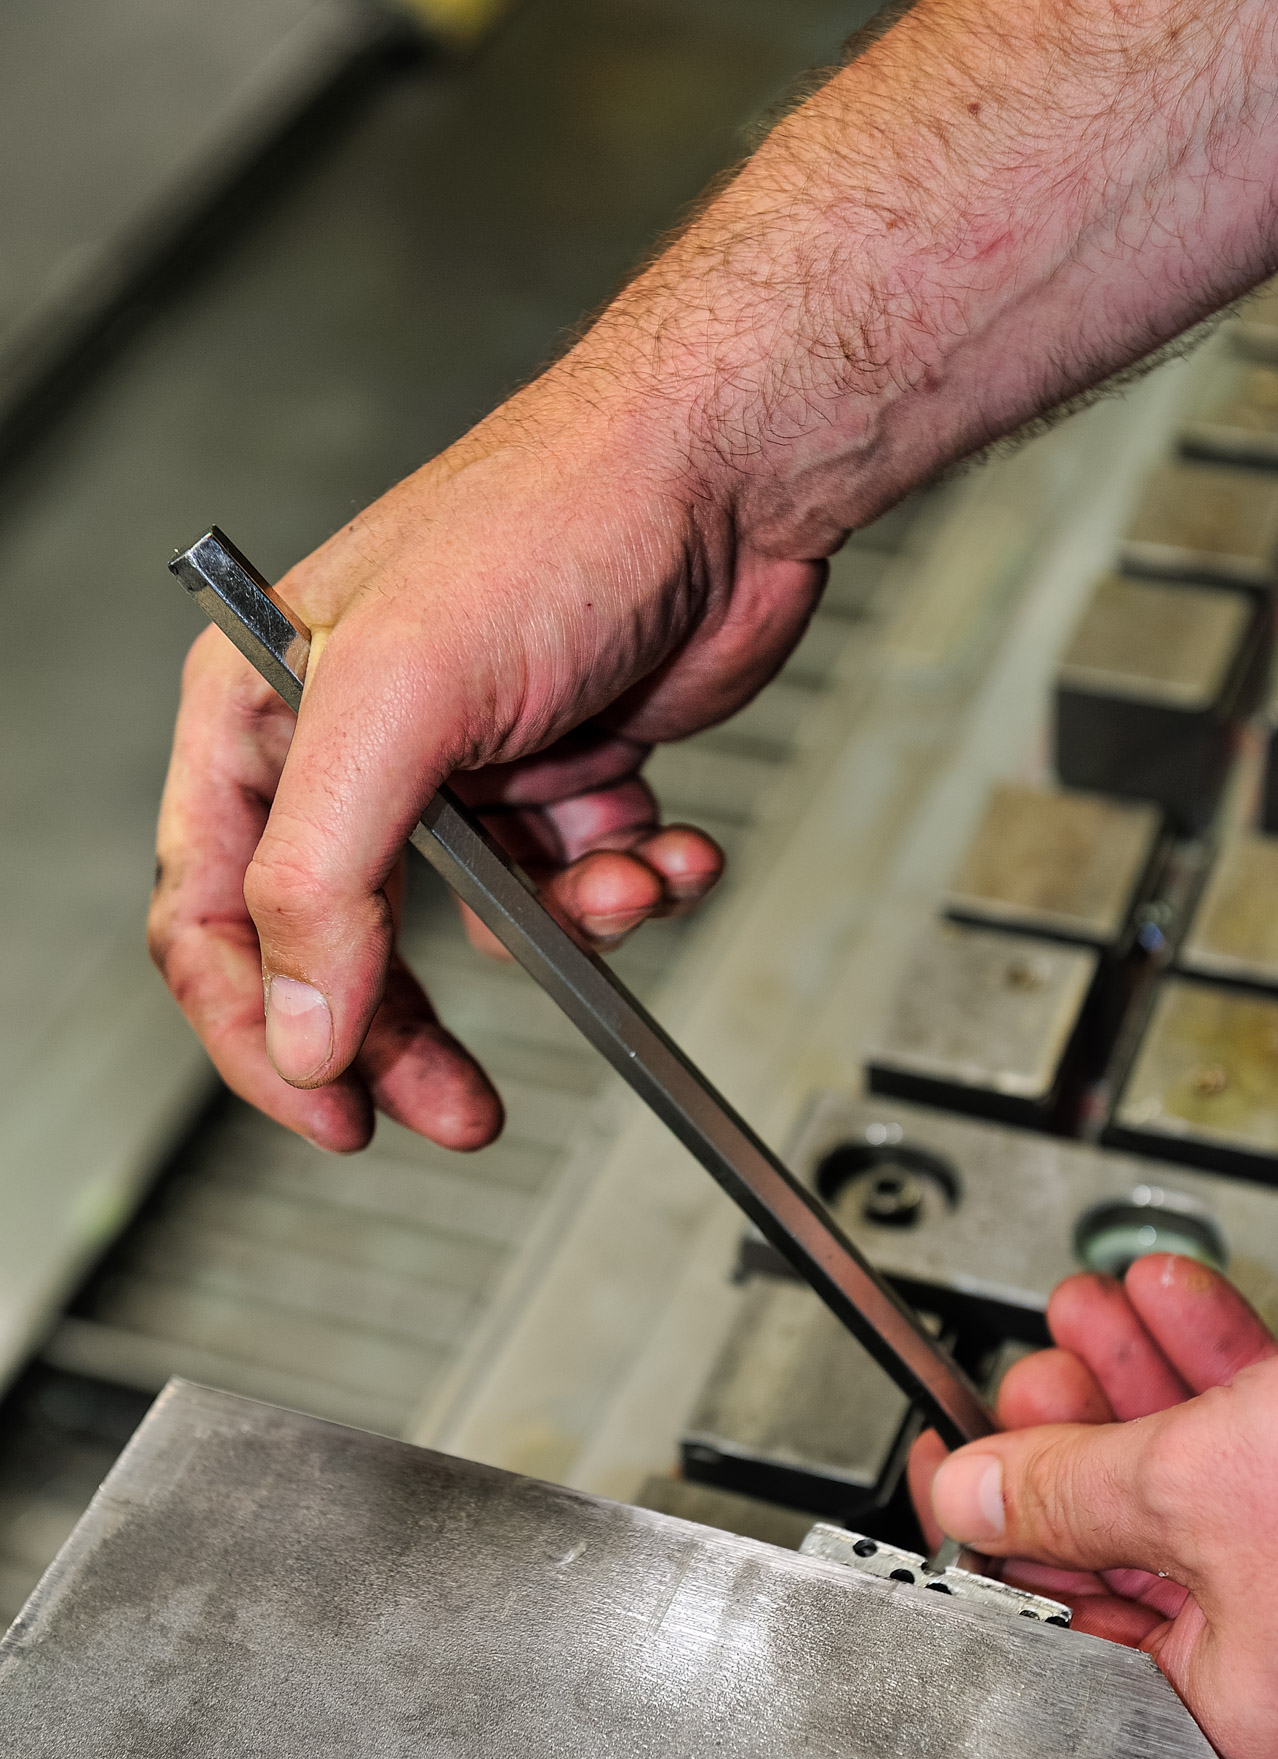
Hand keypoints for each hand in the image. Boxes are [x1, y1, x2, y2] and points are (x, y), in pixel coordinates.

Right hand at [149, 372, 823, 1151]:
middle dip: (412, 1033)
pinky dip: (626, 883)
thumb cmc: (558, 516)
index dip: (258, 1033)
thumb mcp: (400, 701)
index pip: (210, 915)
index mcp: (262, 716)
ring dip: (563, 925)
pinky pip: (573, 886)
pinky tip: (663, 842)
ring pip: (483, 926)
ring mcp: (459, 770)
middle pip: (341, 949)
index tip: (334, 1111)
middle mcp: (350, 748)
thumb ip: (323, 875)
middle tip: (459, 1109)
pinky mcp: (557, 777)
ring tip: (615, 879)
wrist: (730, 473)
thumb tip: (299, 1025)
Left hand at [909, 1255, 1277, 1758]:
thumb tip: (978, 1491)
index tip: (955, 1454)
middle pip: (1127, 1543)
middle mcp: (1275, 1681)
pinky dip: (1218, 1373)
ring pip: (1197, 1482)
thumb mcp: (1200, 1491)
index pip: (1061, 1629)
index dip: (992, 1527)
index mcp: (1225, 1727)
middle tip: (1032, 1367)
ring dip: (1138, 1378)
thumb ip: (1070, 1490)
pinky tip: (1174, 1301)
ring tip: (1089, 1308)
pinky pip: (1264, 1451)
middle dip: (1073, 1427)